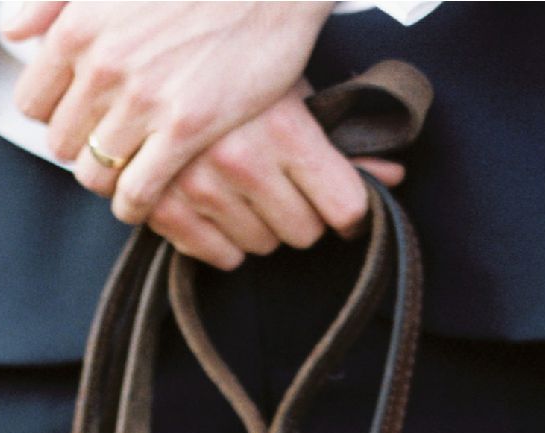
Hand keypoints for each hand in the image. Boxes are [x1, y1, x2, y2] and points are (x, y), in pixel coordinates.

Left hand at [5, 0, 331, 217]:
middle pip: (63, 143)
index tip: (77, 116)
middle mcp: (103, 65)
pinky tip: (144, 199)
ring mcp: (144, 99)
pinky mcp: (186, 128)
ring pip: (95, 173)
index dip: (54, 114)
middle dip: (82, 147)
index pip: (34, 102)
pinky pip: (137, 192)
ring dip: (109, 179)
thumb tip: (13, 30)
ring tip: (127, 172)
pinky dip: (134, 204)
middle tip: (108, 146)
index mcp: (78, 27)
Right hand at [148, 96, 403, 268]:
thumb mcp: (294, 92)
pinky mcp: (165, 209)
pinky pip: (221, 258)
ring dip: (261, 226)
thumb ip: (345, 142)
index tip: (342, 209)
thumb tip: (394, 177)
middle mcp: (241, 160)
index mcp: (283, 127)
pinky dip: (224, 242)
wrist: (150, 63)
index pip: (345, 207)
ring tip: (246, 189)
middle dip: (301, 214)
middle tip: (284, 186)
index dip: (350, 212)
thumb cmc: (235, 73)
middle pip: (305, 232)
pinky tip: (220, 209)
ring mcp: (200, 188)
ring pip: (263, 247)